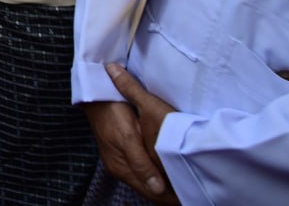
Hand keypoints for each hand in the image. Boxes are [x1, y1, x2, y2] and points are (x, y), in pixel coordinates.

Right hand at [83, 65, 179, 204]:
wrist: (96, 93)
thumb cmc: (112, 112)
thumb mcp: (127, 137)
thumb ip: (141, 163)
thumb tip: (158, 189)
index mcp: (121, 168)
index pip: (150, 193)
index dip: (169, 196)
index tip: (189, 194)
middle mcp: (121, 168)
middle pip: (150, 189)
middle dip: (169, 190)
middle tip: (192, 186)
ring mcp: (121, 160)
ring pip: (147, 179)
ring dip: (164, 180)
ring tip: (184, 177)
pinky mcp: (124, 151)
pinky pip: (144, 168)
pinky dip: (157, 170)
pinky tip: (169, 166)